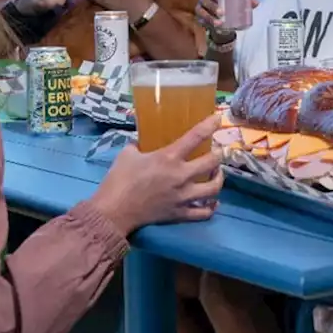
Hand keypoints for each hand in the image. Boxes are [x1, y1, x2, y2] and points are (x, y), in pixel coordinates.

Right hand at [88, 115, 224, 233]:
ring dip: (219, 178)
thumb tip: (139, 144)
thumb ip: (137, 146)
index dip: (209, 125)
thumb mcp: (127, 154)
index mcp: (169, 157)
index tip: (217, 119)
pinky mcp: (180, 214)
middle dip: (218, 154)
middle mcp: (181, 176)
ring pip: (214, 188)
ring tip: (216, 174)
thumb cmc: (119, 179)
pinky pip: (203, 213)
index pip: (196, 136)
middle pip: (212, 162)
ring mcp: (183, 197)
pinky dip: (211, 207)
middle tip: (216, 152)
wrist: (114, 210)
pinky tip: (213, 202)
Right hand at [195, 0, 258, 40]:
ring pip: (202, 11)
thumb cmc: (230, 7)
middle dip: (212, 5)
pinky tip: (215, 26)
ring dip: (210, 17)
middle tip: (221, 11)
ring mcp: (201, 8)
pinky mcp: (200, 19)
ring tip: (220, 22)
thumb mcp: (238, 4)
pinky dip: (208, 23)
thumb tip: (256, 2)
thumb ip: (246, 2)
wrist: (224, 24)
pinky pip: (202, 20)